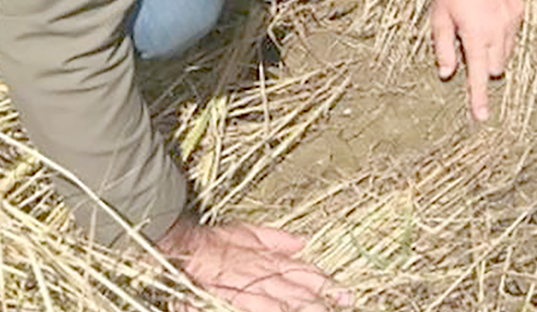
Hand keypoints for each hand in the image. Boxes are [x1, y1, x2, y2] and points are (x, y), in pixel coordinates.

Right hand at [158, 217, 351, 311]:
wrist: (190, 247)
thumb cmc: (216, 241)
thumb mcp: (250, 232)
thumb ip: (277, 238)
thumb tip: (301, 241)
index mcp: (272, 257)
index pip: (305, 271)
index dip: (325, 282)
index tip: (345, 292)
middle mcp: (268, 271)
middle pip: (302, 288)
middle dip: (324, 298)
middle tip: (346, 303)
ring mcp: (255, 286)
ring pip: (288, 299)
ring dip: (307, 306)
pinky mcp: (240, 297)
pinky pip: (263, 306)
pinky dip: (277, 309)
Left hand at [429, 0, 523, 120]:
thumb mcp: (439, 19)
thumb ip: (443, 49)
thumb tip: (447, 74)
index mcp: (476, 36)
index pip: (478, 76)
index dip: (479, 99)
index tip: (482, 117)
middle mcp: (498, 31)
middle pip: (495, 68)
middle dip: (483, 67)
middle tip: (468, 47)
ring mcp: (512, 21)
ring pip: (506, 53)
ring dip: (493, 51)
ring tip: (477, 28)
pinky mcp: (519, 11)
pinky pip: (512, 34)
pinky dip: (501, 34)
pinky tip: (489, 15)